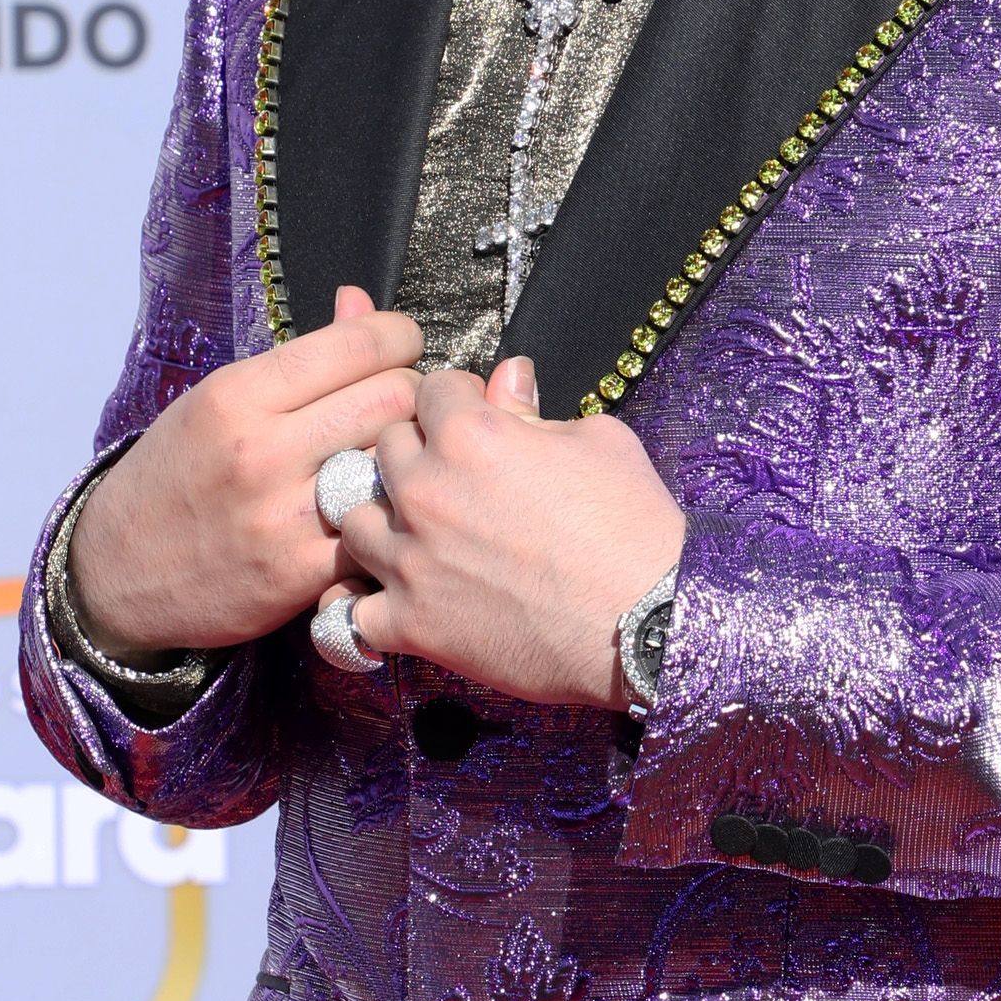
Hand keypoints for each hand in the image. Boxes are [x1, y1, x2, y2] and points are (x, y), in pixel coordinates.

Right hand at [70, 287, 422, 659]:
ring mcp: (282, 516)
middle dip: (411, 393)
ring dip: (406, 456)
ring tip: (392, 456)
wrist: (117, 573)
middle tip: (399, 405)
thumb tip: (359, 302)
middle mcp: (261, 450)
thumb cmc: (174, 475)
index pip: (360, 343)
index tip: (400, 346)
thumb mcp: (218, 399)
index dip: (399, 336)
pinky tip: (374, 510)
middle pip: (394, 396)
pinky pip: (379, 530)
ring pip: (396, 463)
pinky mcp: (300, 575)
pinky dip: (387, 517)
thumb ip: (299, 356)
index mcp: (239, 394)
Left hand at [335, 361, 686, 708]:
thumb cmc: (635, 526)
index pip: (427, 392)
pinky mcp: (411, 624)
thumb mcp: (598, 440)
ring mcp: (411, 560)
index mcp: (470, 434)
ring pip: (353, 522)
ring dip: (382, 522)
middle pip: (383, 449)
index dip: (454, 403)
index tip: (471, 420)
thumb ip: (533, 409)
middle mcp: (427, 490)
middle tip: (452, 479)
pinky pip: (348, 613)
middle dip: (414, 455)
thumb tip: (507, 376)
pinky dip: (363, 608)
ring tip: (417, 538)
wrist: (651, 620)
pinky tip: (389, 603)